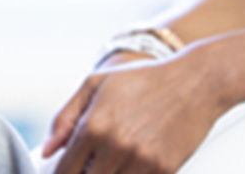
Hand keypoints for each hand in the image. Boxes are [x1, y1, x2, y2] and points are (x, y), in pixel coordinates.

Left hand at [44, 54, 226, 173]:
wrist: (196, 81)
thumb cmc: (147, 80)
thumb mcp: (97, 84)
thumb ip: (66, 117)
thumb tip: (48, 150)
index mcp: (94, 125)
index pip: (64, 170)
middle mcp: (115, 145)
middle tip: (90, 168)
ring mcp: (140, 160)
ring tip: (110, 165)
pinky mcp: (163, 170)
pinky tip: (130, 165)